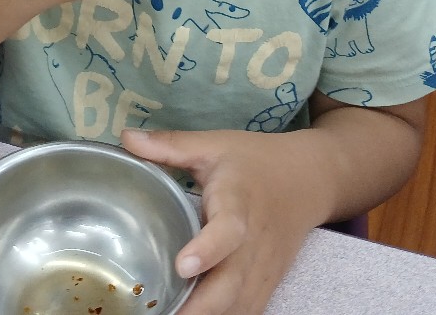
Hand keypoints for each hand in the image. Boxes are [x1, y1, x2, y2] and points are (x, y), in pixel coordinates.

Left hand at [121, 127, 325, 314]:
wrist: (310, 180)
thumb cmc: (256, 161)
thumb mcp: (213, 145)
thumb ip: (169, 145)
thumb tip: (126, 137)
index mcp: (238, 203)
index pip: (228, 231)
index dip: (207, 250)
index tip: (182, 266)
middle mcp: (254, 243)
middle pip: (232, 285)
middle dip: (199, 307)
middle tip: (161, 314)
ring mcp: (263, 268)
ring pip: (239, 306)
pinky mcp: (267, 284)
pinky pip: (247, 311)